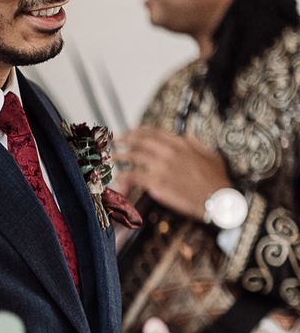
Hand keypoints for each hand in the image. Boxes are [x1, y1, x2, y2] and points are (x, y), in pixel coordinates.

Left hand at [113, 126, 231, 220]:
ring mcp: (161, 166)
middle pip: (139, 141)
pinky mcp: (157, 182)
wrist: (220, 201)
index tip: (129, 132)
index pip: (152, 131)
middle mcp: (169, 152)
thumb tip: (186, 136)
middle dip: (124, 140)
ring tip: (111, 158)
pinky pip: (134, 176)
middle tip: (114, 142)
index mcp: (180, 144)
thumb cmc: (217, 181)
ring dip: (119, 156)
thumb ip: (196, 144)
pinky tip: (118, 178)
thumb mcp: (210, 155)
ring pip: (132, 156)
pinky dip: (123, 176)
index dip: (137, 131)